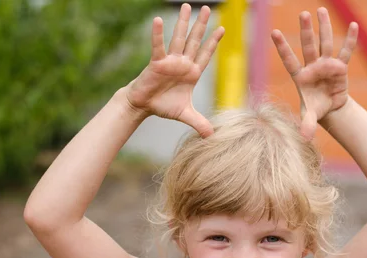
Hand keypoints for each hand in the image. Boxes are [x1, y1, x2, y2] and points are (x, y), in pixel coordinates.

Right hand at [126, 4, 224, 137]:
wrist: (143, 106)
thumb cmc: (163, 106)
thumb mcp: (185, 115)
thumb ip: (199, 123)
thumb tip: (212, 136)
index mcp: (192, 73)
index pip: (205, 54)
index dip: (213, 43)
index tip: (222, 29)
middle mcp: (182, 64)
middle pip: (194, 41)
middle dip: (202, 25)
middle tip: (208, 8)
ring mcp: (170, 61)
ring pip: (179, 39)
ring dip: (183, 23)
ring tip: (187, 6)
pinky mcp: (156, 63)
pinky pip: (158, 46)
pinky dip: (158, 34)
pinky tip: (158, 20)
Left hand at [271, 8, 358, 139]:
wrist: (329, 109)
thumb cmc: (314, 109)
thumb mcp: (309, 116)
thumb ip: (306, 124)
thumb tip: (304, 138)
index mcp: (300, 76)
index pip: (289, 59)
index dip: (283, 47)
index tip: (274, 32)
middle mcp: (312, 66)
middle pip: (309, 45)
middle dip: (307, 30)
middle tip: (303, 13)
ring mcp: (326, 65)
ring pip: (325, 43)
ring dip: (324, 27)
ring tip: (321, 10)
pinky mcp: (340, 67)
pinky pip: (346, 52)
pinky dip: (350, 40)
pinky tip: (354, 26)